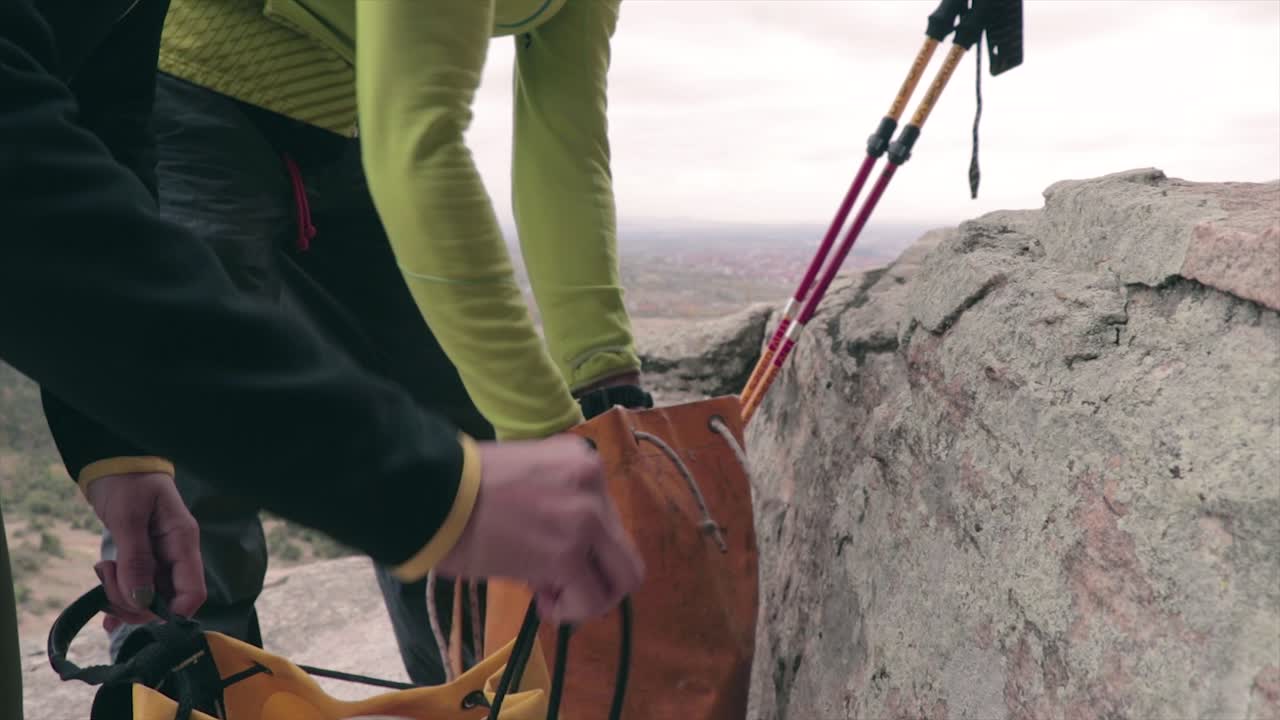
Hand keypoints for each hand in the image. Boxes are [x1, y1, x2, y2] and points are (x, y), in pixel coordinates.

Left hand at [84, 472, 205, 629]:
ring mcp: (159, 559)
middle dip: (134, 601)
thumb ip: (136, 560)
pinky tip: (103, 609)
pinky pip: (136, 590)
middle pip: (166, 601)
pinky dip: (119, 601)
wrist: (113, 463)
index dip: (171, 611)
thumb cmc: (126, 481)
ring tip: (102, 570)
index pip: (193, 592)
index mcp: (182, 542)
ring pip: (147, 598)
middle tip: (107, 575)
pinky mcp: (142, 560)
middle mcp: (175, 555)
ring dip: (121, 596)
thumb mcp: (128, 517)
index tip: (137, 608)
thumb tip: (142, 601)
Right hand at [435, 435, 643, 624]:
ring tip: (551, 596)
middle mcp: (594, 485)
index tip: (546, 553)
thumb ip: (557, 504)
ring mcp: (587, 519)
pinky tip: (543, 603)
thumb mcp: (526, 475)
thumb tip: (565, 554)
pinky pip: (591, 599)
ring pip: (621, 580)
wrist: (434, 493)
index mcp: (582, 461)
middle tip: (559, 585)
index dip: (581, 548)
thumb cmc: (464, 485)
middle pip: (624, 552)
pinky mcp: (569, 554)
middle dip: (595, 578)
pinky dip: (571, 611)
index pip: (607, 519)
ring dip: (587, 598)